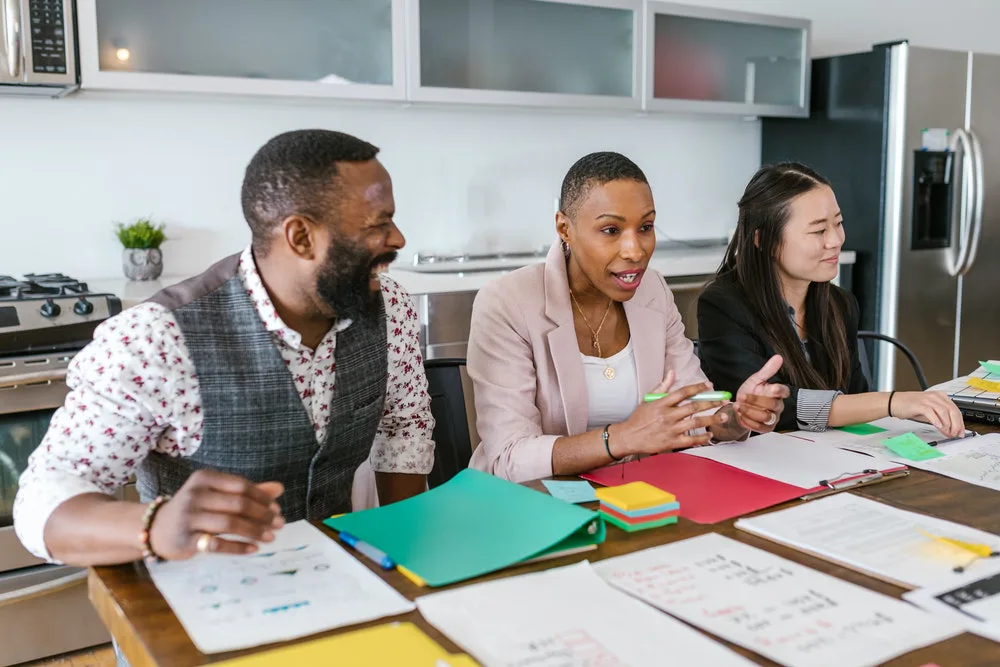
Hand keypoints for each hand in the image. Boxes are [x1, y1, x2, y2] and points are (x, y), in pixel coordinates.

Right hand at [149, 470, 284, 559]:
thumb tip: (279, 489)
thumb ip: (247, 491)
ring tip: (271, 537)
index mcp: (205, 478)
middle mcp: (195, 494)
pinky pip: (217, 543)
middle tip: (279, 524)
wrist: (157, 528)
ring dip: (254, 531)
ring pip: (229, 523)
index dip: (262, 497)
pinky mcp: (186, 539)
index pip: (241, 486)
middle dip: (262, 515)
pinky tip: (253, 549)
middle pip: (238, 504)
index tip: (277, 509)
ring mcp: (189, 517)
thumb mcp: (217, 495)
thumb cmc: (194, 509)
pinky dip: (238, 547)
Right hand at [614, 371, 728, 456]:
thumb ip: (662, 387)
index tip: (710, 385)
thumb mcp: (648, 399)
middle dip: (711, 403)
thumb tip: (672, 373)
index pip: (683, 392)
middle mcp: (667, 415)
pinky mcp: (672, 442)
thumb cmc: (638, 418)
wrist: (629, 437)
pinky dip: (702, 437)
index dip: (698, 388)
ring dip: (712, 419)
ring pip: (696, 422)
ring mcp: (670, 429)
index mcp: (662, 403)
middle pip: (694, 407)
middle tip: (724, 401)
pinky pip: (691, 439)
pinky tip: (709, 434)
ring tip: (724, 417)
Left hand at [734, 355, 789, 432]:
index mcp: (778, 393)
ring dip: (749, 411)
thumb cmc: (750, 391)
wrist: (740, 406)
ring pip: (765, 417)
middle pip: (773, 405)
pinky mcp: (766, 428)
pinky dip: (748, 421)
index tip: (771, 387)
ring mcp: (773, 418)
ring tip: (737, 405)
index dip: (779, 390)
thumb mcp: (756, 379)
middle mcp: (778, 406)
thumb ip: (767, 370)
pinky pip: (759, 427)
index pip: (784, 392)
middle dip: (755, 400)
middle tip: (741, 396)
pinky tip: (740, 414)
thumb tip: (778, 357)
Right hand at [891, 391, 965, 437]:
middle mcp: (936, 396)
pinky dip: (936, 420)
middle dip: (956, 424)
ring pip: (944, 411)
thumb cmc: (911, 407)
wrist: (895, 402)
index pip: (955, 410)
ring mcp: (927, 399)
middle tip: (955, 434)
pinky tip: (938, 426)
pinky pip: (931, 412)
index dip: (960, 422)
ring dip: (947, 424)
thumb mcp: (929, 412)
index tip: (961, 432)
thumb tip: (951, 429)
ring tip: (947, 432)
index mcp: (940, 397)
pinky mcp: (919, 404)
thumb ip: (940, 418)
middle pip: (952, 410)